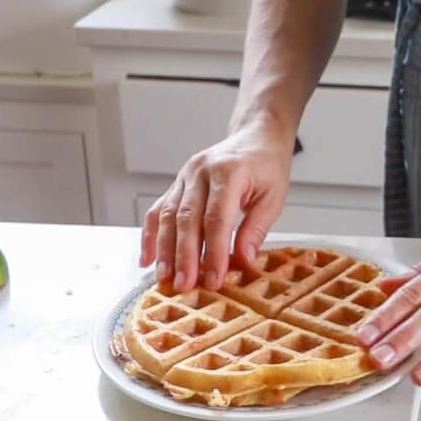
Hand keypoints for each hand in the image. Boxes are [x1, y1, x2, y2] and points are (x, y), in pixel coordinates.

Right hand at [139, 124, 293, 291]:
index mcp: (229, 172)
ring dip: (164, 249)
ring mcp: (185, 176)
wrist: (256, 136)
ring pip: (167, 215)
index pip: (217, 218)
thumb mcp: (273, 197)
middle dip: (184, 255)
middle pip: (187, 218)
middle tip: (183, 285)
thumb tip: (242, 262)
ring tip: (165, 278)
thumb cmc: (266, 166)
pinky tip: (147, 259)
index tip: (213, 279)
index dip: (213, 251)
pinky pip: (157, 210)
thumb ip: (256, 229)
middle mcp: (201, 171)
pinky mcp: (177, 183)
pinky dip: (149, 235)